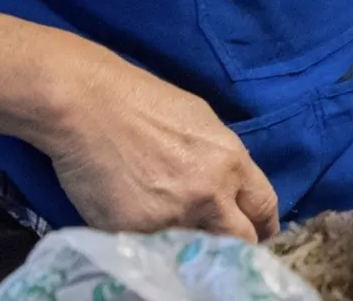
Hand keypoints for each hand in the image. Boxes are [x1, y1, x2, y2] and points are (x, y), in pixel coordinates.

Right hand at [42, 48, 277, 241]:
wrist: (88, 107)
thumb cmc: (145, 102)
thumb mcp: (203, 124)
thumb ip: (223, 162)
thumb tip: (230, 189)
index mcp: (231, 162)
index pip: (264, 208)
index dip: (263, 226)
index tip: (257, 234)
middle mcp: (208, 195)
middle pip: (240, 240)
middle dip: (236, 244)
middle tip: (223, 244)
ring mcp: (170, 218)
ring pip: (197, 251)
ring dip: (193, 249)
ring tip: (181, 237)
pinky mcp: (133, 234)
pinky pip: (154, 251)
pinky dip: (155, 247)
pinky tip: (146, 232)